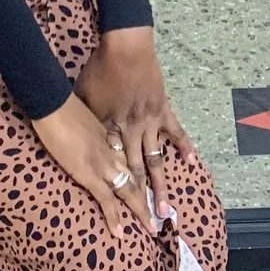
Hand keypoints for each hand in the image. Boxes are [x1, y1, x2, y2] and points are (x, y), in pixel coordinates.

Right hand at [30, 90, 150, 234]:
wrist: (55, 102)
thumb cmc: (65, 102)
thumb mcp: (87, 109)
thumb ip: (93, 120)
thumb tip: (89, 124)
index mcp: (113, 135)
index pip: (132, 157)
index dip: (142, 172)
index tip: (151, 184)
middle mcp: (114, 151)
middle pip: (137, 176)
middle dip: (150, 196)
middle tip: (162, 213)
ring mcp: (104, 163)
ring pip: (128, 190)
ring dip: (140, 210)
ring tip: (151, 228)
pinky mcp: (90, 175)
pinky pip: (106, 201)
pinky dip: (113, 218)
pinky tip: (120, 233)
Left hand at [75, 27, 194, 212]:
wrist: (125, 47)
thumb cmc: (100, 69)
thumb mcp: (84, 95)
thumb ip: (86, 118)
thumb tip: (78, 130)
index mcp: (111, 131)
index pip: (113, 168)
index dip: (116, 192)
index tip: (119, 215)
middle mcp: (131, 132)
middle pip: (136, 171)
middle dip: (141, 200)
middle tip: (148, 223)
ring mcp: (150, 121)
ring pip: (156, 160)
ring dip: (161, 185)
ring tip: (167, 207)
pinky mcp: (163, 108)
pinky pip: (175, 131)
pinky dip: (183, 145)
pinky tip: (190, 160)